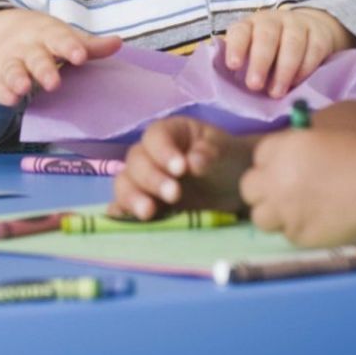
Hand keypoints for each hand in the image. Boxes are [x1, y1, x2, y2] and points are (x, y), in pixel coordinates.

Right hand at [0, 9, 120, 108]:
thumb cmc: (43, 40)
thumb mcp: (64, 37)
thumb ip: (90, 45)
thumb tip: (118, 43)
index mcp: (48, 34)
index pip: (59, 38)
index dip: (69, 47)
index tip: (80, 56)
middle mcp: (28, 47)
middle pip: (35, 57)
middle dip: (43, 69)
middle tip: (54, 83)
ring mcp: (9, 61)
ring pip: (13, 69)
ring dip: (17, 78)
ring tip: (23, 88)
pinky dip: (2, 92)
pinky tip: (9, 100)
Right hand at [109, 115, 253, 220]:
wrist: (233, 187)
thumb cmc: (228, 160)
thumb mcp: (224, 152)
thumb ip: (209, 154)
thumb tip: (192, 162)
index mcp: (169, 133)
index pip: (155, 136)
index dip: (163, 152)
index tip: (181, 169)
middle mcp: (149, 154)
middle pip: (136, 161)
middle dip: (152, 179)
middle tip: (174, 194)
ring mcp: (143, 180)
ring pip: (124, 183)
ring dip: (132, 197)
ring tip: (148, 212)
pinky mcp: (142, 203)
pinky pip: (124, 207)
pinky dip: (122, 214)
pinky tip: (126, 221)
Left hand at [221, 6, 355, 96]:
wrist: (311, 29)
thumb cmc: (272, 49)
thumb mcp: (253, 51)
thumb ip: (241, 64)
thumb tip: (223, 85)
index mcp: (251, 25)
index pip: (241, 31)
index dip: (236, 46)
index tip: (233, 65)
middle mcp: (274, 21)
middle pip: (267, 36)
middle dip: (260, 61)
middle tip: (254, 85)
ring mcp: (298, 25)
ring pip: (292, 43)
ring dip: (284, 69)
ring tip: (276, 92)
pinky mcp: (319, 34)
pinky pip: (314, 50)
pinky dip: (305, 68)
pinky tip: (297, 83)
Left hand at [242, 127, 355, 245]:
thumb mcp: (318, 139)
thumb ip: (294, 152)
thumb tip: (282, 164)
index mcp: (279, 149)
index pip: (259, 158)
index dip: (272, 165)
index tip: (287, 171)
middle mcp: (274, 179)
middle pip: (249, 189)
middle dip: (264, 191)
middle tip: (284, 195)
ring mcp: (284, 210)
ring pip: (260, 218)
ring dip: (274, 215)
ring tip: (297, 213)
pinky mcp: (299, 235)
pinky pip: (288, 235)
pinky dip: (299, 231)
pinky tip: (320, 223)